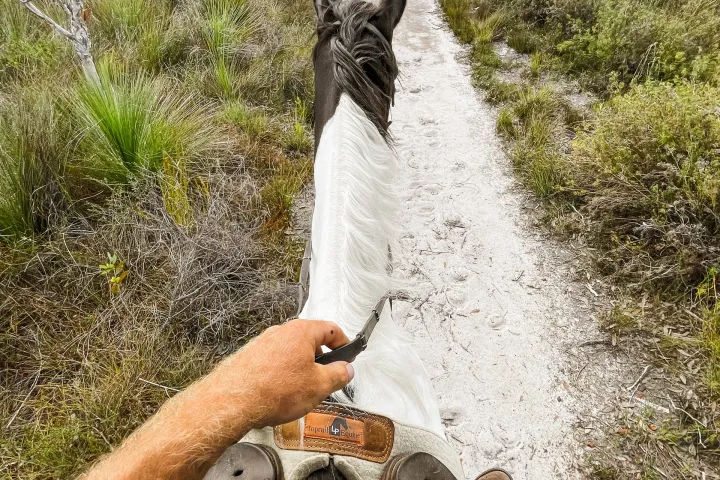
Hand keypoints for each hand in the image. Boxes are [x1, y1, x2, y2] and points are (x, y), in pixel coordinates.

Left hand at [208, 319, 353, 428]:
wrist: (233, 401)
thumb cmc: (274, 390)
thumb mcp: (319, 386)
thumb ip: (338, 375)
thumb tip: (347, 370)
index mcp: (301, 332)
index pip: (331, 329)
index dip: (343, 343)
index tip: (347, 355)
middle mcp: (280, 332)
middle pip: (309, 340)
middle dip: (321, 359)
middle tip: (327, 378)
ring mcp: (263, 344)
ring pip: (291, 352)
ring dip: (301, 368)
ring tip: (302, 390)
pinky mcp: (250, 357)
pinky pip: (274, 362)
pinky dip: (283, 373)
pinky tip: (282, 393)